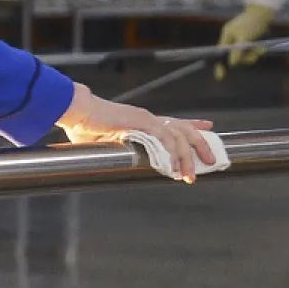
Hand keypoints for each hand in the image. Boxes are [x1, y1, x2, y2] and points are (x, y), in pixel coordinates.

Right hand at [57, 84, 214, 183]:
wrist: (77, 111)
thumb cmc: (85, 126)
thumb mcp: (107, 143)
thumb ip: (117, 151)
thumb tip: (112, 167)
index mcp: (142, 121)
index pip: (173, 123)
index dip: (192, 126)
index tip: (208, 128)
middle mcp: (148, 118)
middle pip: (183, 129)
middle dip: (200, 144)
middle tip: (212, 159)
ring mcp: (146, 119)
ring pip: (177, 136)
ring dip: (186, 157)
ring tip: (190, 176)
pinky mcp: (140, 122)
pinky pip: (164, 138)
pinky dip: (172, 152)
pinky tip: (175, 167)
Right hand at [216, 3, 275, 76]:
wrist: (264, 13)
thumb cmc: (253, 23)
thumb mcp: (245, 38)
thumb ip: (238, 51)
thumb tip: (232, 64)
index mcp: (227, 35)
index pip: (220, 53)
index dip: (220, 65)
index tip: (220, 77)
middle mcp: (231, 38)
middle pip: (233, 56)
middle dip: (244, 58)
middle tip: (255, 56)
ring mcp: (239, 39)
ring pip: (243, 55)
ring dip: (252, 55)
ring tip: (261, 49)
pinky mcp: (248, 41)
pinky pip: (249, 52)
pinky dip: (255, 52)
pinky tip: (262, 48)